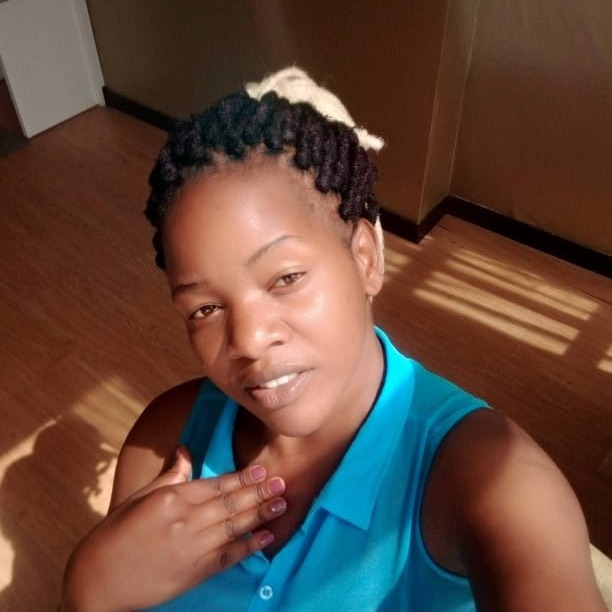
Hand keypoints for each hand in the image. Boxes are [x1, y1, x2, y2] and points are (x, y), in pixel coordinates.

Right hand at [63, 446, 286, 611]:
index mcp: (171, 498)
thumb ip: (170, 475)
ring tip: (281, 504)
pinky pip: (228, 556)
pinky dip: (249, 546)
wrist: (97, 581)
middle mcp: (186, 520)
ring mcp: (192, 548)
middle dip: (258, 492)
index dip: (242, 478)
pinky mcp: (195, 572)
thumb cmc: (114, 534)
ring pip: (234, 526)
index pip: (215, 484)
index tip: (262, 470)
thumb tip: (186, 450)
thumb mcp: (140, 497)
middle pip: (230, 503)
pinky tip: (266, 537)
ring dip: (260, 515)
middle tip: (282, 482)